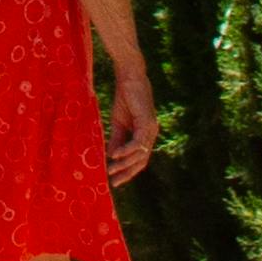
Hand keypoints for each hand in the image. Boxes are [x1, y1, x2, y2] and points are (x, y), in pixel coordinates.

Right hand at [105, 67, 157, 186]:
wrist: (129, 77)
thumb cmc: (124, 97)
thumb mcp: (118, 122)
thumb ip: (117, 139)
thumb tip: (111, 157)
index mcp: (145, 135)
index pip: (139, 158)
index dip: (128, 170)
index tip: (115, 180)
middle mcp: (150, 135)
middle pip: (141, 161)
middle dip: (128, 173)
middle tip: (115, 183)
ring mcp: (151, 130)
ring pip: (140, 154)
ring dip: (125, 164)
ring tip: (111, 170)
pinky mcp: (147, 123)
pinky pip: (137, 143)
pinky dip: (126, 150)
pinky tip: (115, 155)